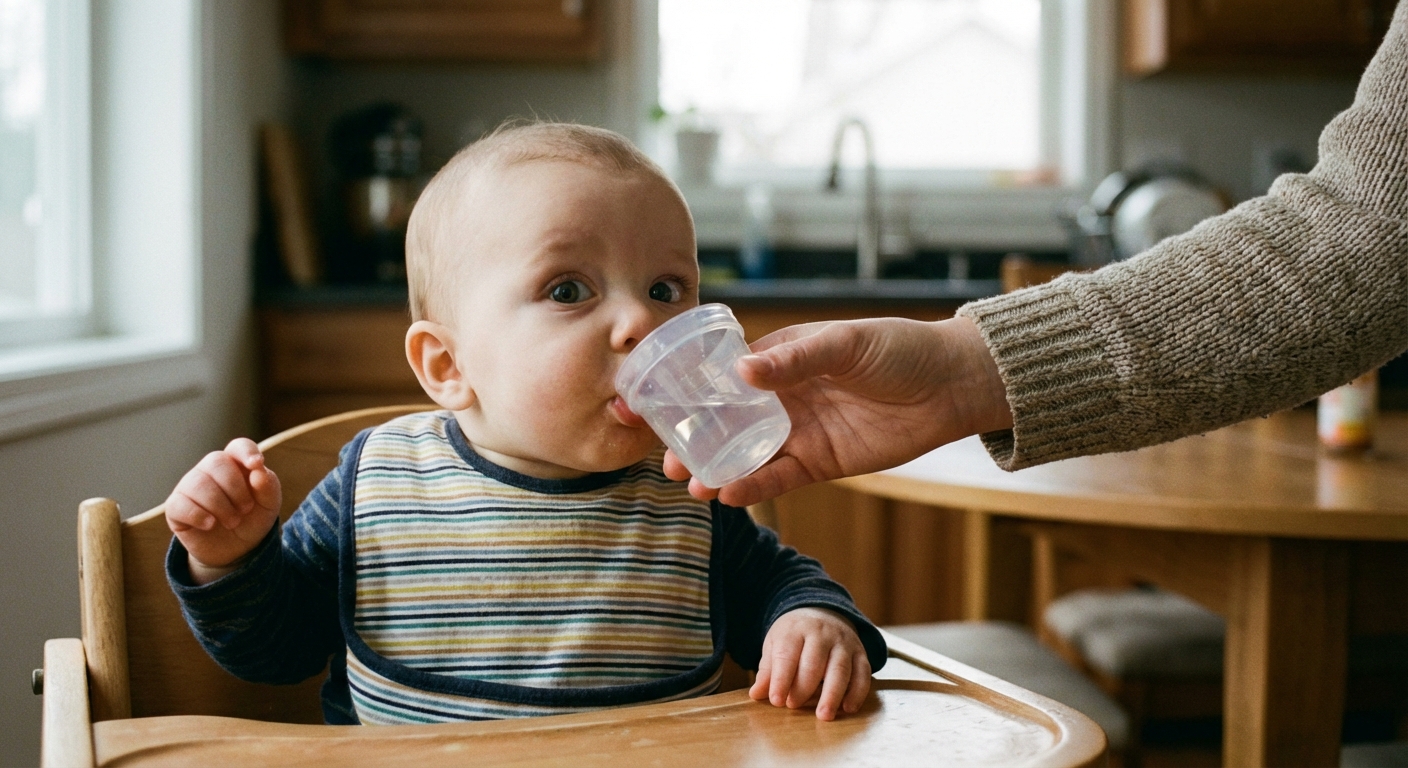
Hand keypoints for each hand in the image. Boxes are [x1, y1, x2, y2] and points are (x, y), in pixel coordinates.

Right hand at [166, 438, 281, 582]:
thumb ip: (268, 486)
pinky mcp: (176, 507)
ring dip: (220, 506)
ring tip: (232, 522)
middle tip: (245, 510)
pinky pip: (180, 504)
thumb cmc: (253, 518)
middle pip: (217, 462)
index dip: (246, 452)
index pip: (239, 446)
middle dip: (235, 489)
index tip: (256, 465)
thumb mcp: (268, 504)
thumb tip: (258, 471)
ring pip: (198, 483)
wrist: (237, 549)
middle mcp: (210, 469)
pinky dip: (198, 515)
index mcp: (237, 463)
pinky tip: (210, 524)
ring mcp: (190, 486)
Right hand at [665, 316, 1010, 505]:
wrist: (950, 386)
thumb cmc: (900, 350)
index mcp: (782, 358)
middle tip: (665, 457)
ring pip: (747, 454)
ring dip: (716, 468)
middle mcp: (783, 397)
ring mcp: (800, 431)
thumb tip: (743, 373)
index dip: (688, 390)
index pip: (724, 375)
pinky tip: (727, 494)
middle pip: (726, 420)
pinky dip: (753, 486)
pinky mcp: (821, 462)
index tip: (652, 402)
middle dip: (693, 438)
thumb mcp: (847, 344)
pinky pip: (779, 477)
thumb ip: (797, 358)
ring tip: (688, 483)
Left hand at [750, 607, 870, 720]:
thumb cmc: (794, 635)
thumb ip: (768, 670)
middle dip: (804, 687)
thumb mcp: (775, 644)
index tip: (776, 700)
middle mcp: (821, 633)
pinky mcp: (860, 652)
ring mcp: (843, 642)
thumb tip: (756, 694)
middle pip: (814, 662)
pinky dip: (857, 692)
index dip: (781, 679)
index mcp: (795, 630)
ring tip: (824, 715)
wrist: (822, 612)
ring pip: (840, 668)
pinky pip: (863, 672)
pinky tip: (848, 708)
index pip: (787, 655)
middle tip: (794, 706)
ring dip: (832, 694)